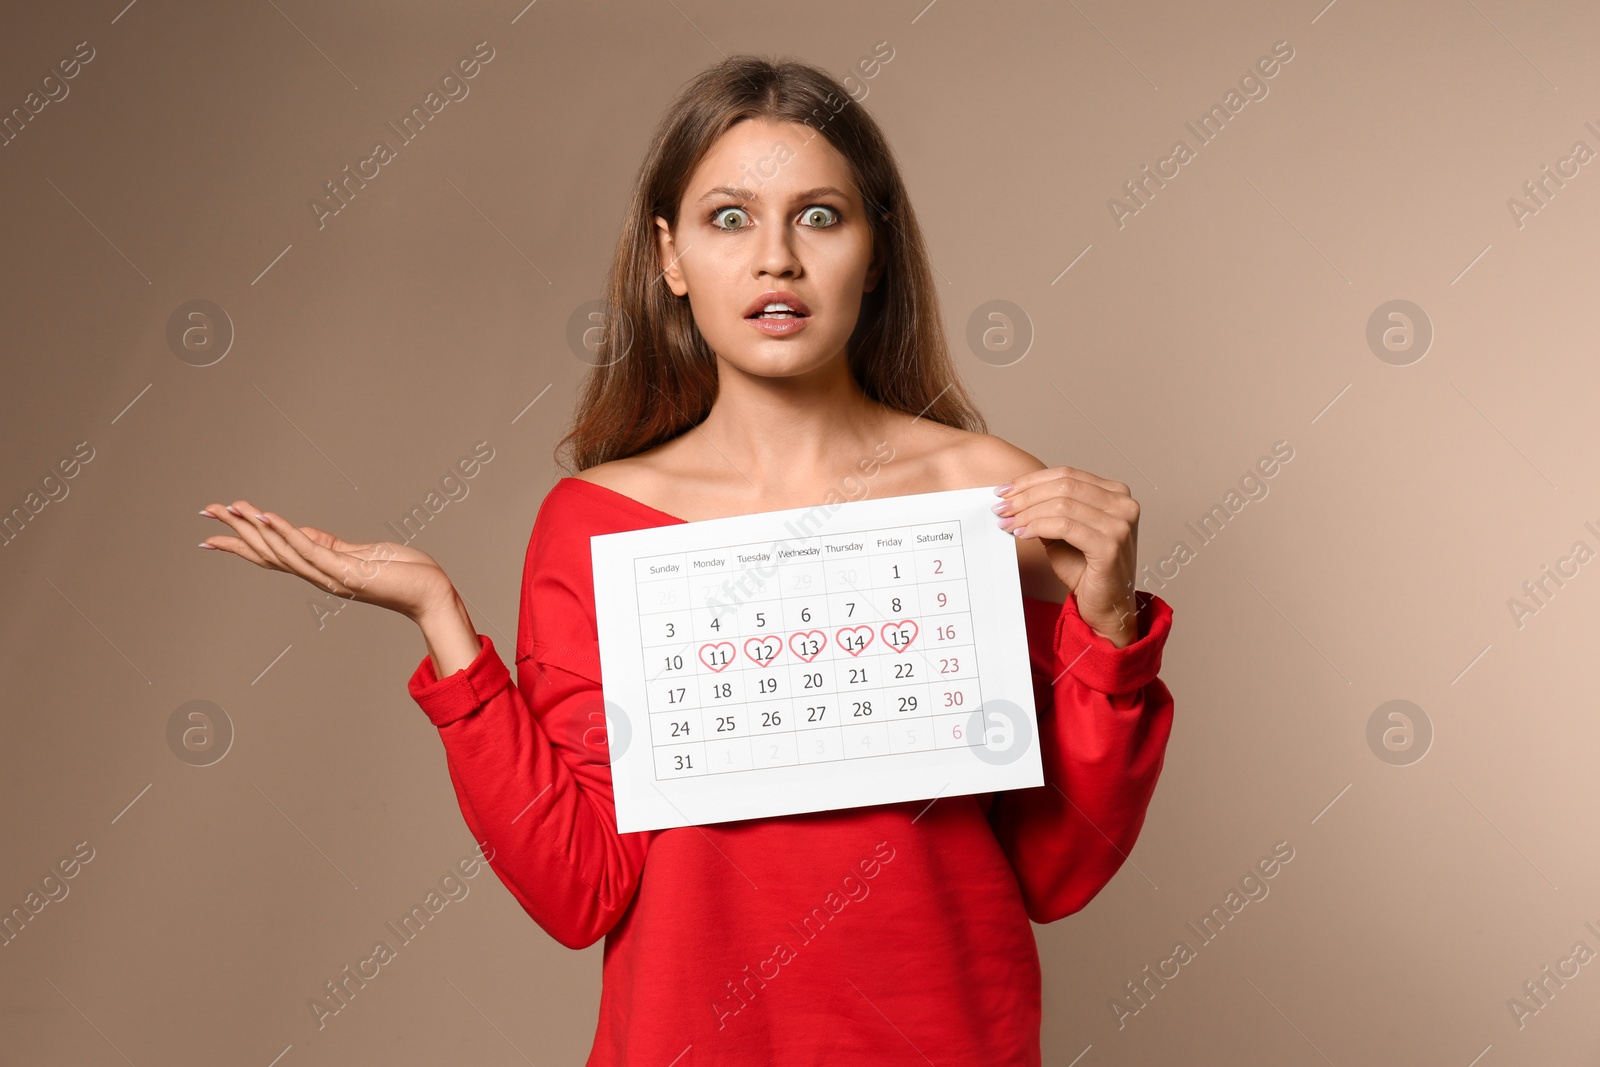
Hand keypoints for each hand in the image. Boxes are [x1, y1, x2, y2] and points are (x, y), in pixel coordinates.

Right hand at [198, 499, 453, 621]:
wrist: (431, 593)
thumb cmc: (404, 573)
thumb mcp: (360, 553)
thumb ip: (329, 546)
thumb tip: (302, 533)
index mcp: (322, 569)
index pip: (273, 556)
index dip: (242, 543)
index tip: (211, 533)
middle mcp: (320, 576)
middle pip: (268, 554)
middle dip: (236, 533)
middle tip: (206, 511)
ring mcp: (331, 575)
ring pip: (282, 551)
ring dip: (254, 528)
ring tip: (229, 508)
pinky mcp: (347, 570)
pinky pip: (309, 549)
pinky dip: (286, 532)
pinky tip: (266, 516)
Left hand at [995, 467, 1140, 645]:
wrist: (1106, 605)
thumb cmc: (1087, 569)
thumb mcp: (1063, 532)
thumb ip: (1048, 510)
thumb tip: (1014, 496)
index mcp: (1116, 494)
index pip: (1067, 474)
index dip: (1032, 480)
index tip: (1005, 490)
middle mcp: (1123, 504)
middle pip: (1064, 486)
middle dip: (1026, 496)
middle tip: (1001, 507)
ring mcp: (1120, 524)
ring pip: (1062, 505)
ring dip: (1027, 513)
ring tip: (1008, 523)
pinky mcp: (1110, 545)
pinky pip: (1065, 526)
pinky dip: (1038, 527)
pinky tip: (1022, 534)